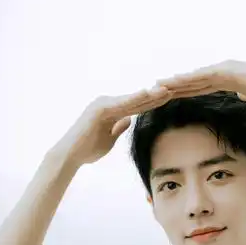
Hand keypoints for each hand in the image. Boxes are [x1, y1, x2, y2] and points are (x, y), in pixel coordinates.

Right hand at [53, 87, 171, 167]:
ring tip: (166, 90)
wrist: (70, 156)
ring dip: (149, 95)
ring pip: (131, 100)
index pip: (137, 106)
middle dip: (155, 96)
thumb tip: (129, 120)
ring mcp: (103, 104)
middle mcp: (107, 103)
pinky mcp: (99, 109)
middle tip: (175, 89)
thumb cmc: (87, 149)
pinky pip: (120, 104)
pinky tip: (147, 94)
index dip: (153, 103)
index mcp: (111, 110)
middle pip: (137, 100)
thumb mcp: (109, 139)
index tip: (170, 98)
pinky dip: (134, 98)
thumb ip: (119, 127)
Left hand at [155, 60, 245, 109]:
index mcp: (225, 80)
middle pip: (193, 81)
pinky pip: (202, 76)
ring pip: (194, 77)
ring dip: (176, 81)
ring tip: (158, 84)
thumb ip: (245, 97)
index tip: (169, 95)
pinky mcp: (225, 71)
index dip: (184, 91)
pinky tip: (175, 82)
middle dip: (174, 86)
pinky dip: (188, 79)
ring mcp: (222, 70)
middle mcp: (220, 72)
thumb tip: (244, 100)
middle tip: (155, 88)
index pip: (199, 88)